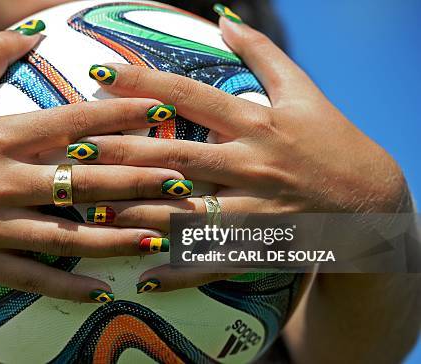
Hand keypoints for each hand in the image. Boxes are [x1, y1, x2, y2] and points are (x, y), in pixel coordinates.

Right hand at [0, 30, 184, 302]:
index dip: (119, 115)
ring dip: (115, 237)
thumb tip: (31, 30)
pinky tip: (102, 292)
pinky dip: (66, 286)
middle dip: (135, 179)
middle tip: (183, 179)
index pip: (70, 122)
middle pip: (80, 180)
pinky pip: (30, 278)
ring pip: (64, 235)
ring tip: (158, 237)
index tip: (161, 112)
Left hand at [77, 17, 410, 290]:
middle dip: (123, 151)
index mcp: (257, 124)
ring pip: (185, 213)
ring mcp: (253, 210)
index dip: (143, 82)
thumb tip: (224, 16)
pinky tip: (141, 277)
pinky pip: (211, 262)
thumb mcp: (303, 92)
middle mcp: (250, 166)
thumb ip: (263, 53)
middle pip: (175, 157)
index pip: (189, 97)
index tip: (101, 73)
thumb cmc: (333, 142)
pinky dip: (177, 271)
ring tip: (90, 208)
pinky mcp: (258, 246)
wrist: (373, 204)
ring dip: (137, 211)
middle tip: (76, 147)